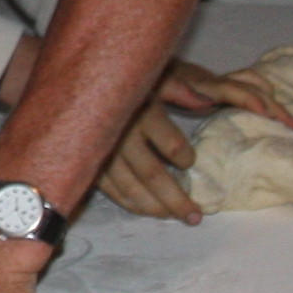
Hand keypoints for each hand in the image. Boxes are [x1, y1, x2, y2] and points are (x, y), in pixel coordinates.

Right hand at [96, 59, 286, 222]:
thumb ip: (183, 89)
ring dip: (156, 207)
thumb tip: (209, 102)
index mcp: (144, 111)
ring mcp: (105, 152)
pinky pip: (112, 190)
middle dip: (176, 199)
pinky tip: (148, 211)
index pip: (171, 145)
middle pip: (153, 175)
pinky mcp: (92, 161)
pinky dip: (131, 204)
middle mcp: (123, 135)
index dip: (186, 158)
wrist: (83, 84)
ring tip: (178, 217)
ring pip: (132, 189)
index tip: (190, 162)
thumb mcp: (158, 75)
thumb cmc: (128, 78)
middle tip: (196, 216)